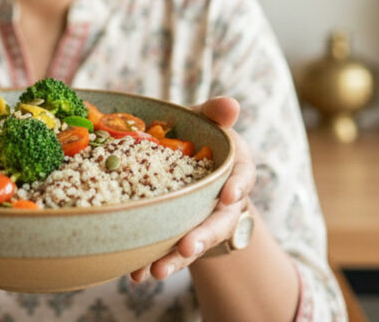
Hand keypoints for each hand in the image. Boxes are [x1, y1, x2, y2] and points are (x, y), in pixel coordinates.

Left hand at [129, 96, 254, 282]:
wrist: (181, 158)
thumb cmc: (194, 134)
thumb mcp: (202, 119)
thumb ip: (214, 112)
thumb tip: (231, 105)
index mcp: (234, 168)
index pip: (243, 177)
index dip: (237, 188)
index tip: (227, 197)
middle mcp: (224, 200)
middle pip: (219, 221)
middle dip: (203, 237)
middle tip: (187, 248)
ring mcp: (203, 220)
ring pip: (194, 243)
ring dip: (176, 259)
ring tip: (155, 272)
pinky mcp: (181, 234)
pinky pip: (170, 251)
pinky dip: (153, 262)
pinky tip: (135, 274)